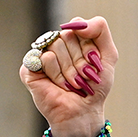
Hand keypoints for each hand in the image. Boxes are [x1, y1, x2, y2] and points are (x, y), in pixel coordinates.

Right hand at [20, 16, 117, 136]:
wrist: (84, 112)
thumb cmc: (95, 86)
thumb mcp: (108, 55)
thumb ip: (100, 29)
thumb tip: (76, 23)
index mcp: (72, 39)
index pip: (78, 27)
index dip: (89, 48)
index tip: (93, 64)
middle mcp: (55, 44)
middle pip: (67, 35)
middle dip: (80, 60)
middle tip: (82, 77)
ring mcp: (41, 55)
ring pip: (56, 45)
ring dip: (69, 69)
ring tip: (71, 83)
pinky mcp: (29, 68)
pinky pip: (45, 57)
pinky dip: (57, 74)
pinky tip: (58, 85)